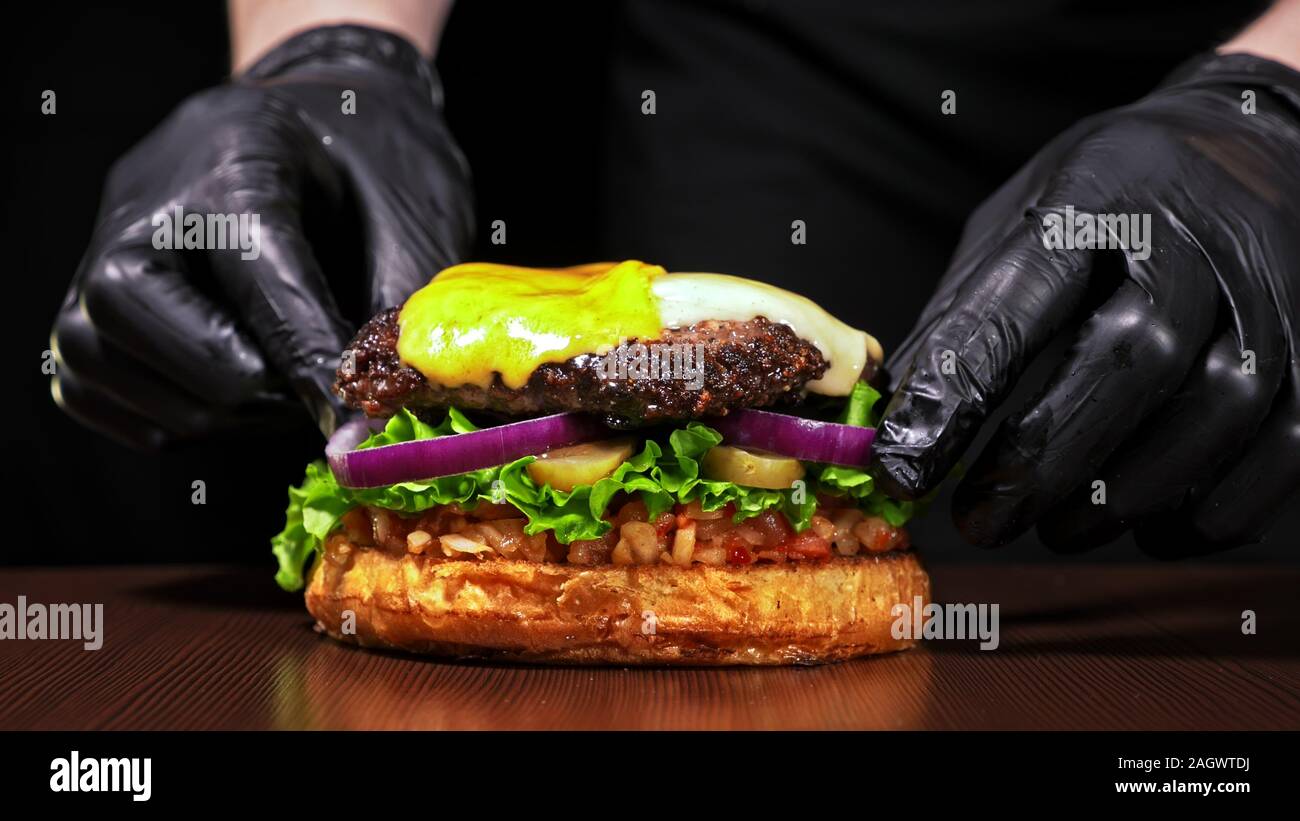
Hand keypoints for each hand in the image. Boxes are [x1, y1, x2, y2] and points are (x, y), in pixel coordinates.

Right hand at [51, 24, 472, 447]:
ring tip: (287, 379)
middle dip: (268, 390)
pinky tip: (238, 387)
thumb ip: (398, 304)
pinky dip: (186, 423)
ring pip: (142, 390)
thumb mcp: (410, 210)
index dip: (316, 364)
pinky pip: (117, 409)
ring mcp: (93, 265)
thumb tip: (382, 412)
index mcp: (235, 165)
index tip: (357, 416)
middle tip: (323, 383)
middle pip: (179, 346)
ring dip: (233, 417)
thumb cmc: (366, 168)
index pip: (265, 286)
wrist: (305, 123)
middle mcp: (141, 213)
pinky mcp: (78, 319)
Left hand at [872, 53, 1299, 555]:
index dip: (956, 392)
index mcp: (1094, 196)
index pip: (1017, 299)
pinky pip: (1283, 450)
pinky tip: (1150, 525)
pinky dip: (1210, 512)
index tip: (904, 466)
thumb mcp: (1021, 220)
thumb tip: (900, 421)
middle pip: (1130, 361)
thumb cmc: (1113, 198)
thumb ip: (966, 314)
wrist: (1256, 142)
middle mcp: (1196, 238)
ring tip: (1057, 527)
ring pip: (1214, 412)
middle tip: (980, 521)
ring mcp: (1274, 293)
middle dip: (1044, 461)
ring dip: (1123, 494)